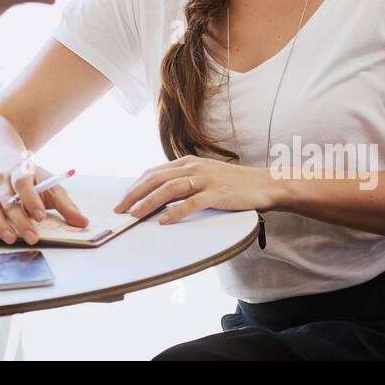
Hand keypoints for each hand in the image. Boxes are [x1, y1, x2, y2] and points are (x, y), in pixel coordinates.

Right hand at [0, 158, 88, 244]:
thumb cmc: (32, 179)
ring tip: (11, 239)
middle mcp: (2, 179)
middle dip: (20, 220)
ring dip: (0, 224)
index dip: (31, 199)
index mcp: (21, 170)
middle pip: (8, 199)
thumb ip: (66, 205)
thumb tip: (83, 222)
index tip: (41, 216)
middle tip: (32, 236)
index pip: (23, 182)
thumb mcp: (50, 185)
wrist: (4, 163)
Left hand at [113, 155, 278, 224]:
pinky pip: (192, 203)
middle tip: (120, 209)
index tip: (123, 199)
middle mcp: (193, 167)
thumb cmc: (233, 183)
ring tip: (135, 214)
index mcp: (188, 162)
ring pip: (169, 189)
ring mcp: (205, 179)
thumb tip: (159, 194)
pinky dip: (176, 212)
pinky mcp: (217, 194)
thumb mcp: (205, 175)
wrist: (264, 184)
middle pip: (156, 178)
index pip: (154, 172)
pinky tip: (164, 221)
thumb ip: (184, 181)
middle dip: (134, 194)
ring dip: (149, 202)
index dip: (136, 186)